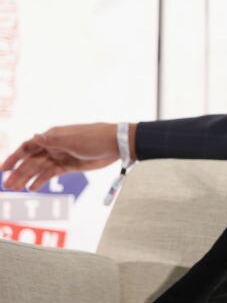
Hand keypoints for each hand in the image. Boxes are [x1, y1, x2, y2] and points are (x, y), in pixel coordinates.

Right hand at [1, 123, 125, 190]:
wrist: (116, 144)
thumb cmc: (95, 137)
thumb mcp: (73, 140)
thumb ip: (53, 140)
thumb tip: (35, 137)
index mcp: (53, 136)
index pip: (28, 147)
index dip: (14, 157)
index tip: (3, 169)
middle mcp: (54, 146)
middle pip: (32, 160)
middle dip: (19, 172)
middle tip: (8, 185)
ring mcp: (61, 156)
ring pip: (39, 168)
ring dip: (27, 178)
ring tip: (16, 189)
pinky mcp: (69, 165)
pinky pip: (51, 173)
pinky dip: (41, 180)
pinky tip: (32, 188)